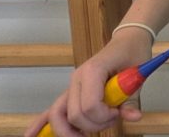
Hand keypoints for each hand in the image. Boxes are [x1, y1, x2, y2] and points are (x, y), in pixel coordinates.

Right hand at [23, 27, 151, 136]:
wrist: (127, 41)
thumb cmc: (132, 54)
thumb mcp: (138, 75)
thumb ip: (132, 99)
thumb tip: (134, 117)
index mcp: (92, 71)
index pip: (90, 106)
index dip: (104, 116)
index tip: (118, 112)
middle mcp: (77, 78)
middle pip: (74, 115)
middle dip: (92, 125)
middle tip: (111, 119)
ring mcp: (71, 86)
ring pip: (58, 115)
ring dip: (71, 130)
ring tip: (86, 134)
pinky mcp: (71, 92)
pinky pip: (52, 110)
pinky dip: (41, 123)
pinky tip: (30, 136)